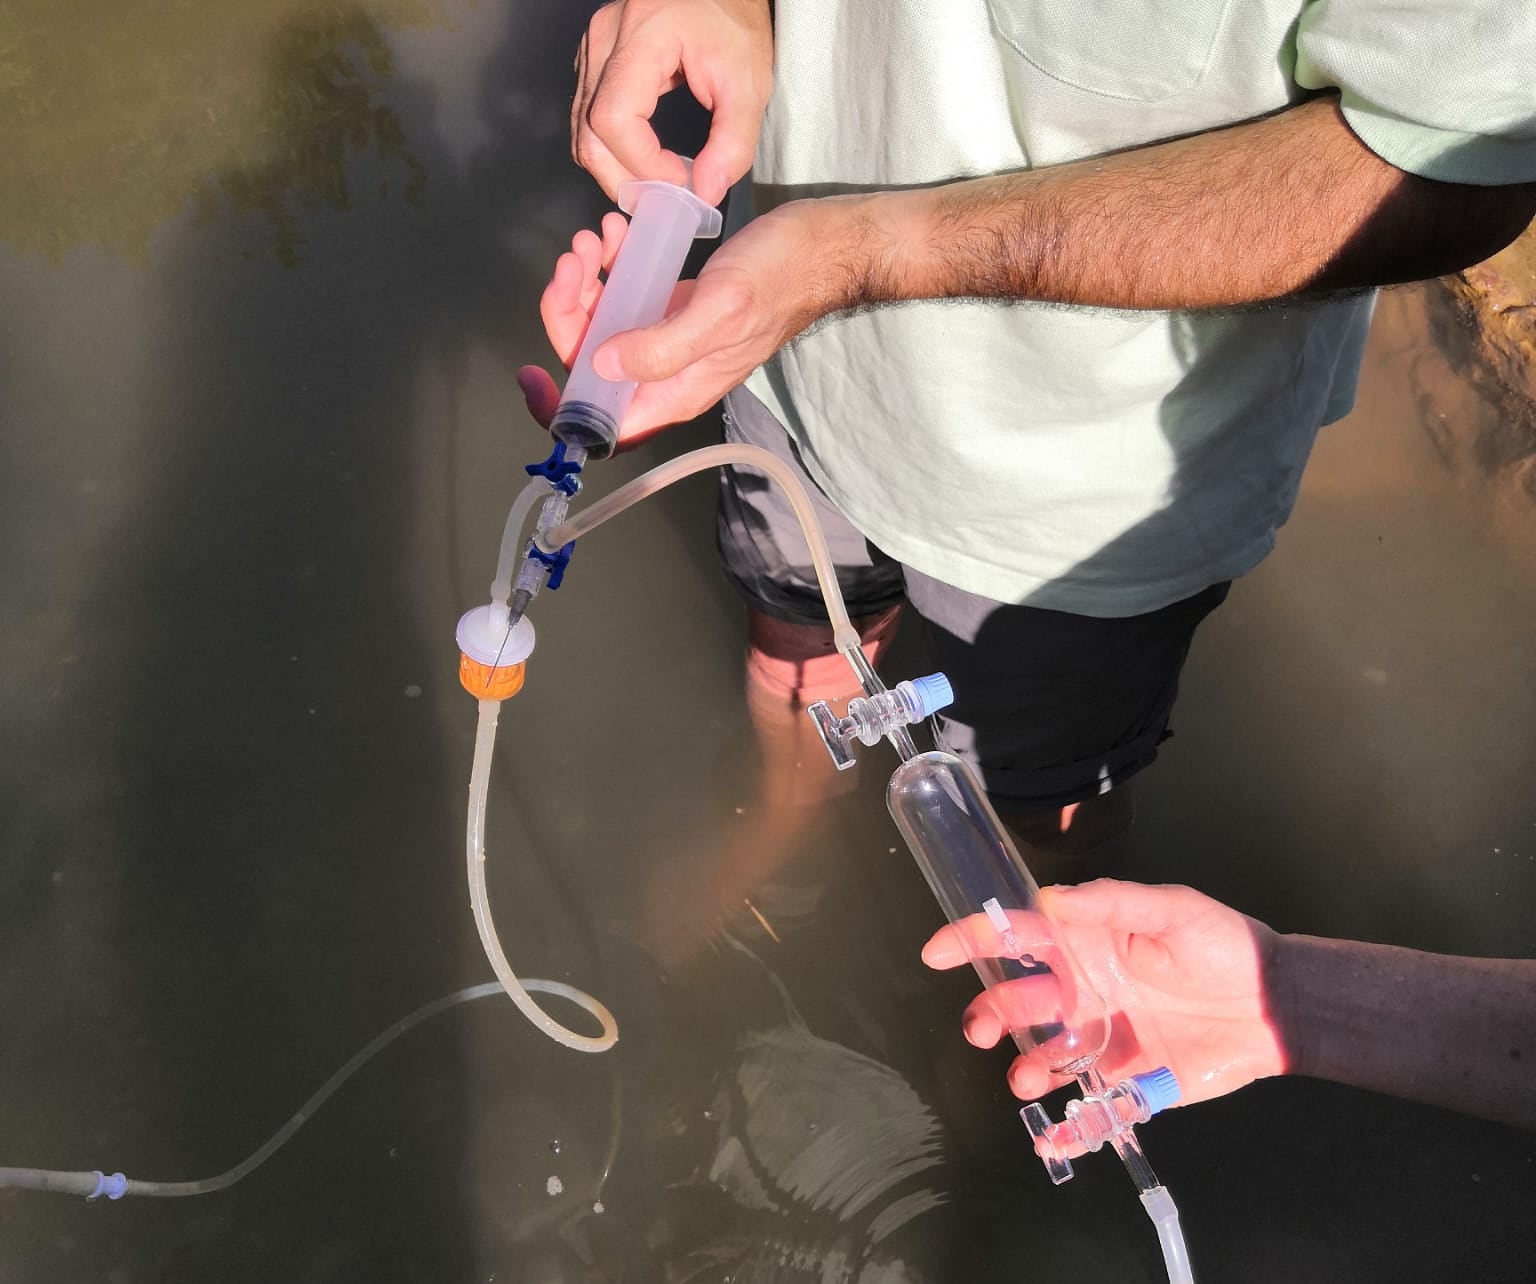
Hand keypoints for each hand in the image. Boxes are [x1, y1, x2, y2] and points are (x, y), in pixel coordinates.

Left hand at [520, 199, 845, 448]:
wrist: (819, 245)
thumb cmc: (778, 278)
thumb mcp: (719, 312)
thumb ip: (661, 347)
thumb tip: (602, 364)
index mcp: (674, 392)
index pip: (603, 424)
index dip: (561, 409)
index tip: (532, 375)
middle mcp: (665, 373)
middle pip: (590, 364)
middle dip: (569, 313)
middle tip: (575, 260)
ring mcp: (667, 338)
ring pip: (600, 326)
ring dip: (584, 283)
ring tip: (594, 239)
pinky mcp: (671, 305)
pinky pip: (622, 296)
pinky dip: (608, 266)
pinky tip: (614, 233)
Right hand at [573, 0, 772, 205]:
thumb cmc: (733, 21)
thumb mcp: (748, 84)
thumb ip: (732, 143)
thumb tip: (705, 191)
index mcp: (642, 34)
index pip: (615, 118)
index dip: (642, 163)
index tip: (680, 178)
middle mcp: (605, 39)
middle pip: (589, 131)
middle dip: (623, 178)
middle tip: (663, 197)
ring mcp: (593, 48)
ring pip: (582, 130)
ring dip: (615, 168)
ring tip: (656, 181)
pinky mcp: (594, 60)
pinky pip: (588, 117)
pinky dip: (611, 149)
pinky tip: (644, 157)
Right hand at [921, 879, 1291, 1107]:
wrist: (1276, 1004)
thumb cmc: (1223, 945)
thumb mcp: (1170, 909)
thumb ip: (1110, 904)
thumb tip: (1048, 900)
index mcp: (1085, 945)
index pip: (1018, 939)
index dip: (973, 941)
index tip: (937, 953)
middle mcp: (1083, 992)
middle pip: (1019, 1003)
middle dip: (990, 1014)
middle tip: (982, 1029)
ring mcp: (1102, 1041)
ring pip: (1044, 1058)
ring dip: (1024, 1068)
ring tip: (1026, 1079)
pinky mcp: (1129, 1084)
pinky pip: (1087, 1109)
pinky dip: (1065, 1130)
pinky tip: (1051, 1141)